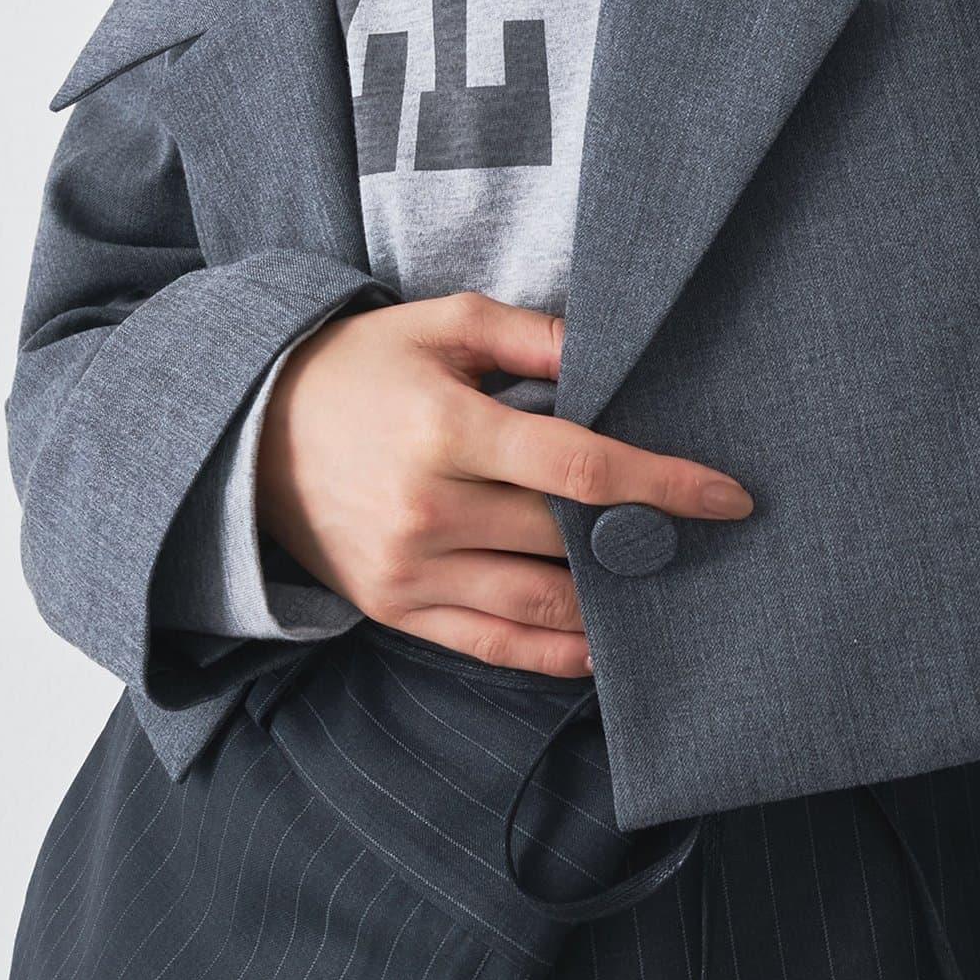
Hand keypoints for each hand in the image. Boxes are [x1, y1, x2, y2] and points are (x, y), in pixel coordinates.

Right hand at [255, 292, 752, 676]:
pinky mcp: (394, 608)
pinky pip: (489, 646)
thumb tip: (613, 352)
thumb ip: (533, 334)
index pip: (581, 467)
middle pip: (566, 540)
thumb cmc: (364, 365)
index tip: (728, 496)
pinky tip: (600, 647)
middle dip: (644, 542)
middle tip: (707, 540)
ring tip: (665, 590)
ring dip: (609, 606)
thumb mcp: (444, 323)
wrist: (252, 430)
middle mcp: (430, 509)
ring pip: (538, 605)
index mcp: (448, 431)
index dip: (662, 485)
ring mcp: (409, 569)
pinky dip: (552, 655)